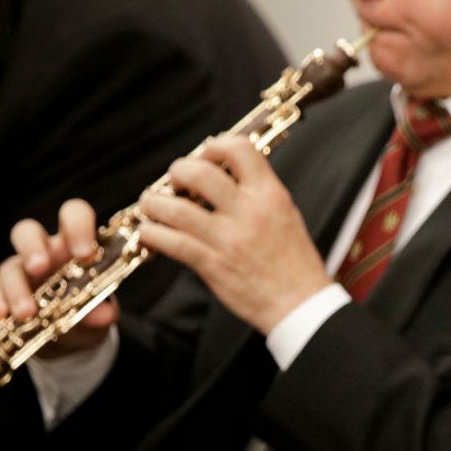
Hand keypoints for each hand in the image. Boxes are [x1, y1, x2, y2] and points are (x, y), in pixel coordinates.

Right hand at [0, 199, 117, 354]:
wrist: (71, 338)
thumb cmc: (88, 312)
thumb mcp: (99, 314)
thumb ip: (101, 312)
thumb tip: (104, 314)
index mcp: (73, 245)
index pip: (73, 215)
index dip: (78, 226)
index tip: (85, 253)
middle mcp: (44, 252)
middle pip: (27, 231)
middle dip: (31, 247)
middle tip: (40, 267)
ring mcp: (20, 270)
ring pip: (8, 265)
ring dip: (16, 288)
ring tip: (26, 313)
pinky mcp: (2, 291)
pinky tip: (1, 315)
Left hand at [138, 135, 329, 334]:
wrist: (301, 303)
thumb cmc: (295, 263)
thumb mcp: (286, 214)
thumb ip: (258, 192)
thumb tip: (227, 173)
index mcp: (270, 195)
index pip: (239, 149)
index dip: (214, 147)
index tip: (204, 157)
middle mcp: (249, 211)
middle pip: (199, 172)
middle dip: (178, 172)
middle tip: (176, 183)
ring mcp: (229, 238)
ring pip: (175, 208)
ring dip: (154, 203)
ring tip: (152, 206)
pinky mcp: (213, 264)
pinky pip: (172, 242)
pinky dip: (152, 234)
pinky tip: (149, 233)